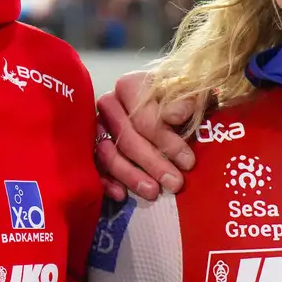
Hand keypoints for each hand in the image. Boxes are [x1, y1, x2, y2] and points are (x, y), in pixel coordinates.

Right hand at [93, 71, 197, 201]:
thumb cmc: (180, 100)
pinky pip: (94, 167)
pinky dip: (107, 182)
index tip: (188, 162)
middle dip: (152, 163)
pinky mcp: (91, 147)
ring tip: (153, 192)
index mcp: (130, 86)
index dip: (166, 141)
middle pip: (126, 137)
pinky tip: (122, 195)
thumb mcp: (190, 94)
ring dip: (131, 176)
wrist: (166, 105)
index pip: (144, 117)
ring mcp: (97, 126)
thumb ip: (186, 101)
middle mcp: (109, 104)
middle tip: (175, 183)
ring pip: (108, 154)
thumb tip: (175, 116)